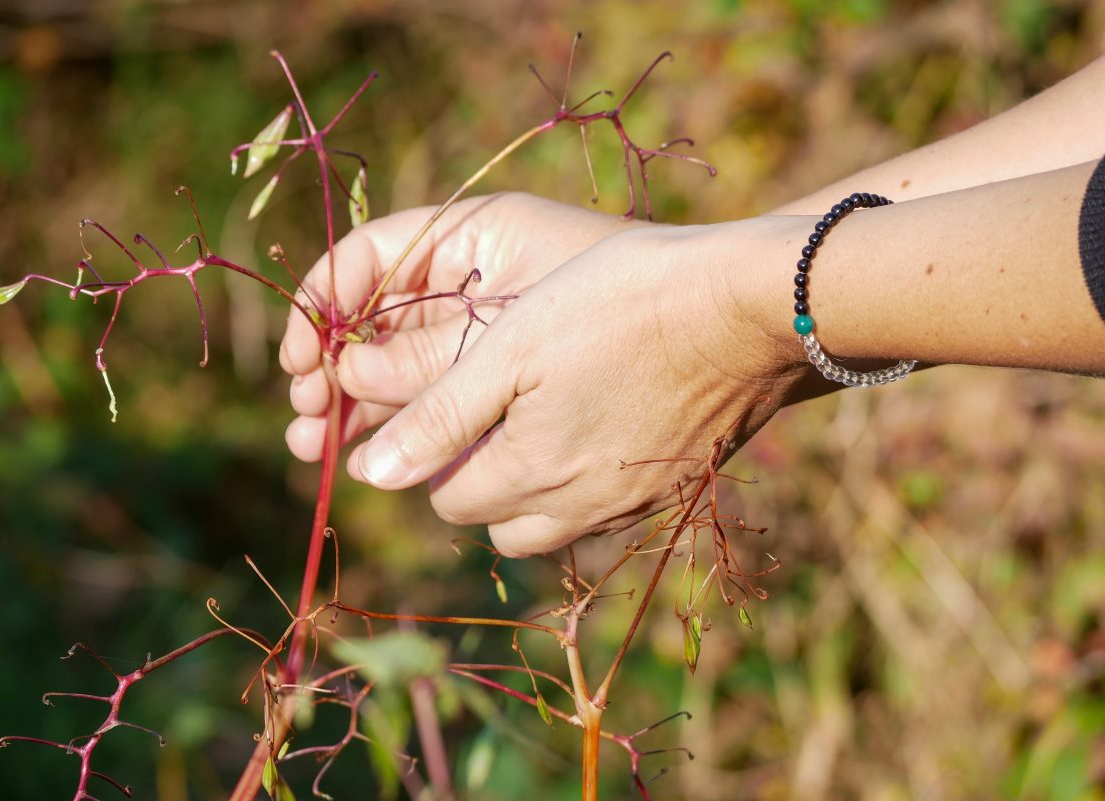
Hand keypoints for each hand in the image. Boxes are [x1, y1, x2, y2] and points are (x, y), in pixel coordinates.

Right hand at [280, 192, 633, 461]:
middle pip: (379, 327)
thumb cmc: (624, 308)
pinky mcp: (525, 386)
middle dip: (336, 373)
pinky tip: (393, 458)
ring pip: (412, 375)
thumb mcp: (512, 333)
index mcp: (467, 242)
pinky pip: (455, 408)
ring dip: (366, 411)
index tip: (300, 364)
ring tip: (323, 447)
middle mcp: (475, 287)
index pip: (366, 261)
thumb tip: (346, 387)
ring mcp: (499, 337)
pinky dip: (420, 432)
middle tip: (308, 426)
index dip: (321, 308)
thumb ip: (429, 363)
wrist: (736, 330)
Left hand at [283, 199, 811, 555]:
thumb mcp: (511, 348)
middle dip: (476, 477)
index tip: (439, 403)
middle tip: (488, 408)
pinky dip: (583, 480)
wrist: (751, 309)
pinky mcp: (673, 489)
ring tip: (539, 414)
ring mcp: (631, 505)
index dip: (429, 451)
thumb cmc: (618, 307)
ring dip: (529, 485)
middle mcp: (578, 509)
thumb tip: (371, 473)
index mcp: (530, 473)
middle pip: (496, 520)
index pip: (446, 495)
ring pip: (550, 523)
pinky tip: (597, 420)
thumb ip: (439, 416)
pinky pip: (604, 508)